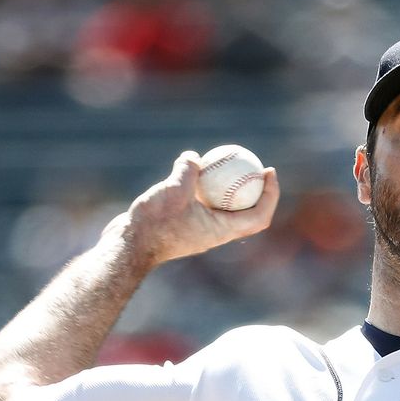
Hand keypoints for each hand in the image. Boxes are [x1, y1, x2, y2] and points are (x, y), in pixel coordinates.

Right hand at [115, 151, 280, 268]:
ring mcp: (201, 229)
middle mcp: (216, 233)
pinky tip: (196, 166)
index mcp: (222, 231)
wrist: (128, 245)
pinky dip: (205, 187)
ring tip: (230, 162)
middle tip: (257, 166)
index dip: (271, 195)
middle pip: (248, 212)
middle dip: (257, 190)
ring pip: (224, 207)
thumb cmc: (154, 223)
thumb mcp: (174, 191)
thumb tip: (195, 155)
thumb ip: (188, 171)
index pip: (258, 216)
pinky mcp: (185, 224)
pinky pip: (203, 203)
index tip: (269, 172)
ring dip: (230, 187)